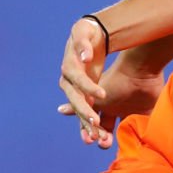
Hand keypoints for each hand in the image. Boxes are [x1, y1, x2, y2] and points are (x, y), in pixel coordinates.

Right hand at [57, 19, 108, 145]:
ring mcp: (79, 90)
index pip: (79, 81)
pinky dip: (93, 125)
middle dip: (86, 113)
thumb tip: (84, 56)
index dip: (89, 87)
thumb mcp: (84, 32)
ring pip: (82, 111)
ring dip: (88, 126)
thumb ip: (83, 43)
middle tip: (96, 124)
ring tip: (98, 140)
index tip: (102, 94)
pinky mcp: (88, 94)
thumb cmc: (88, 32)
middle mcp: (71, 83)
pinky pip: (90, 111)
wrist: (94, 34)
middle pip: (78, 101)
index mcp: (70, 69)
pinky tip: (100, 138)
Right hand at [57, 53, 164, 148]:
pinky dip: (136, 137)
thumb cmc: (115, 80)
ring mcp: (131, 111)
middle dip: (103, 139)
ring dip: (117, 139)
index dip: (89, 133)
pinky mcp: (146, 112)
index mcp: (103, 105)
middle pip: (107, 130)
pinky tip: (130, 141)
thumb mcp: (94, 94)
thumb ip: (77, 104)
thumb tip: (60, 110)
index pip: (93, 124)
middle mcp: (116, 109)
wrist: (139, 70)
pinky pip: (141, 128)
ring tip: (111, 142)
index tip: (88, 140)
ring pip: (122, 131)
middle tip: (102, 142)